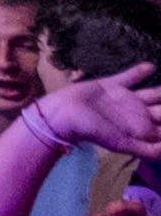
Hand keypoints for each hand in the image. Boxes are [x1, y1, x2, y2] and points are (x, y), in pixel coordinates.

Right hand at [27, 67, 160, 157]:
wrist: (63, 114)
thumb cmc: (92, 130)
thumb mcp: (122, 144)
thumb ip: (148, 150)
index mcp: (141, 128)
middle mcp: (137, 114)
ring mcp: (125, 99)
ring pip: (153, 93)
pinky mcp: (111, 86)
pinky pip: (130, 77)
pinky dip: (140, 71)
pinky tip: (150, 66)